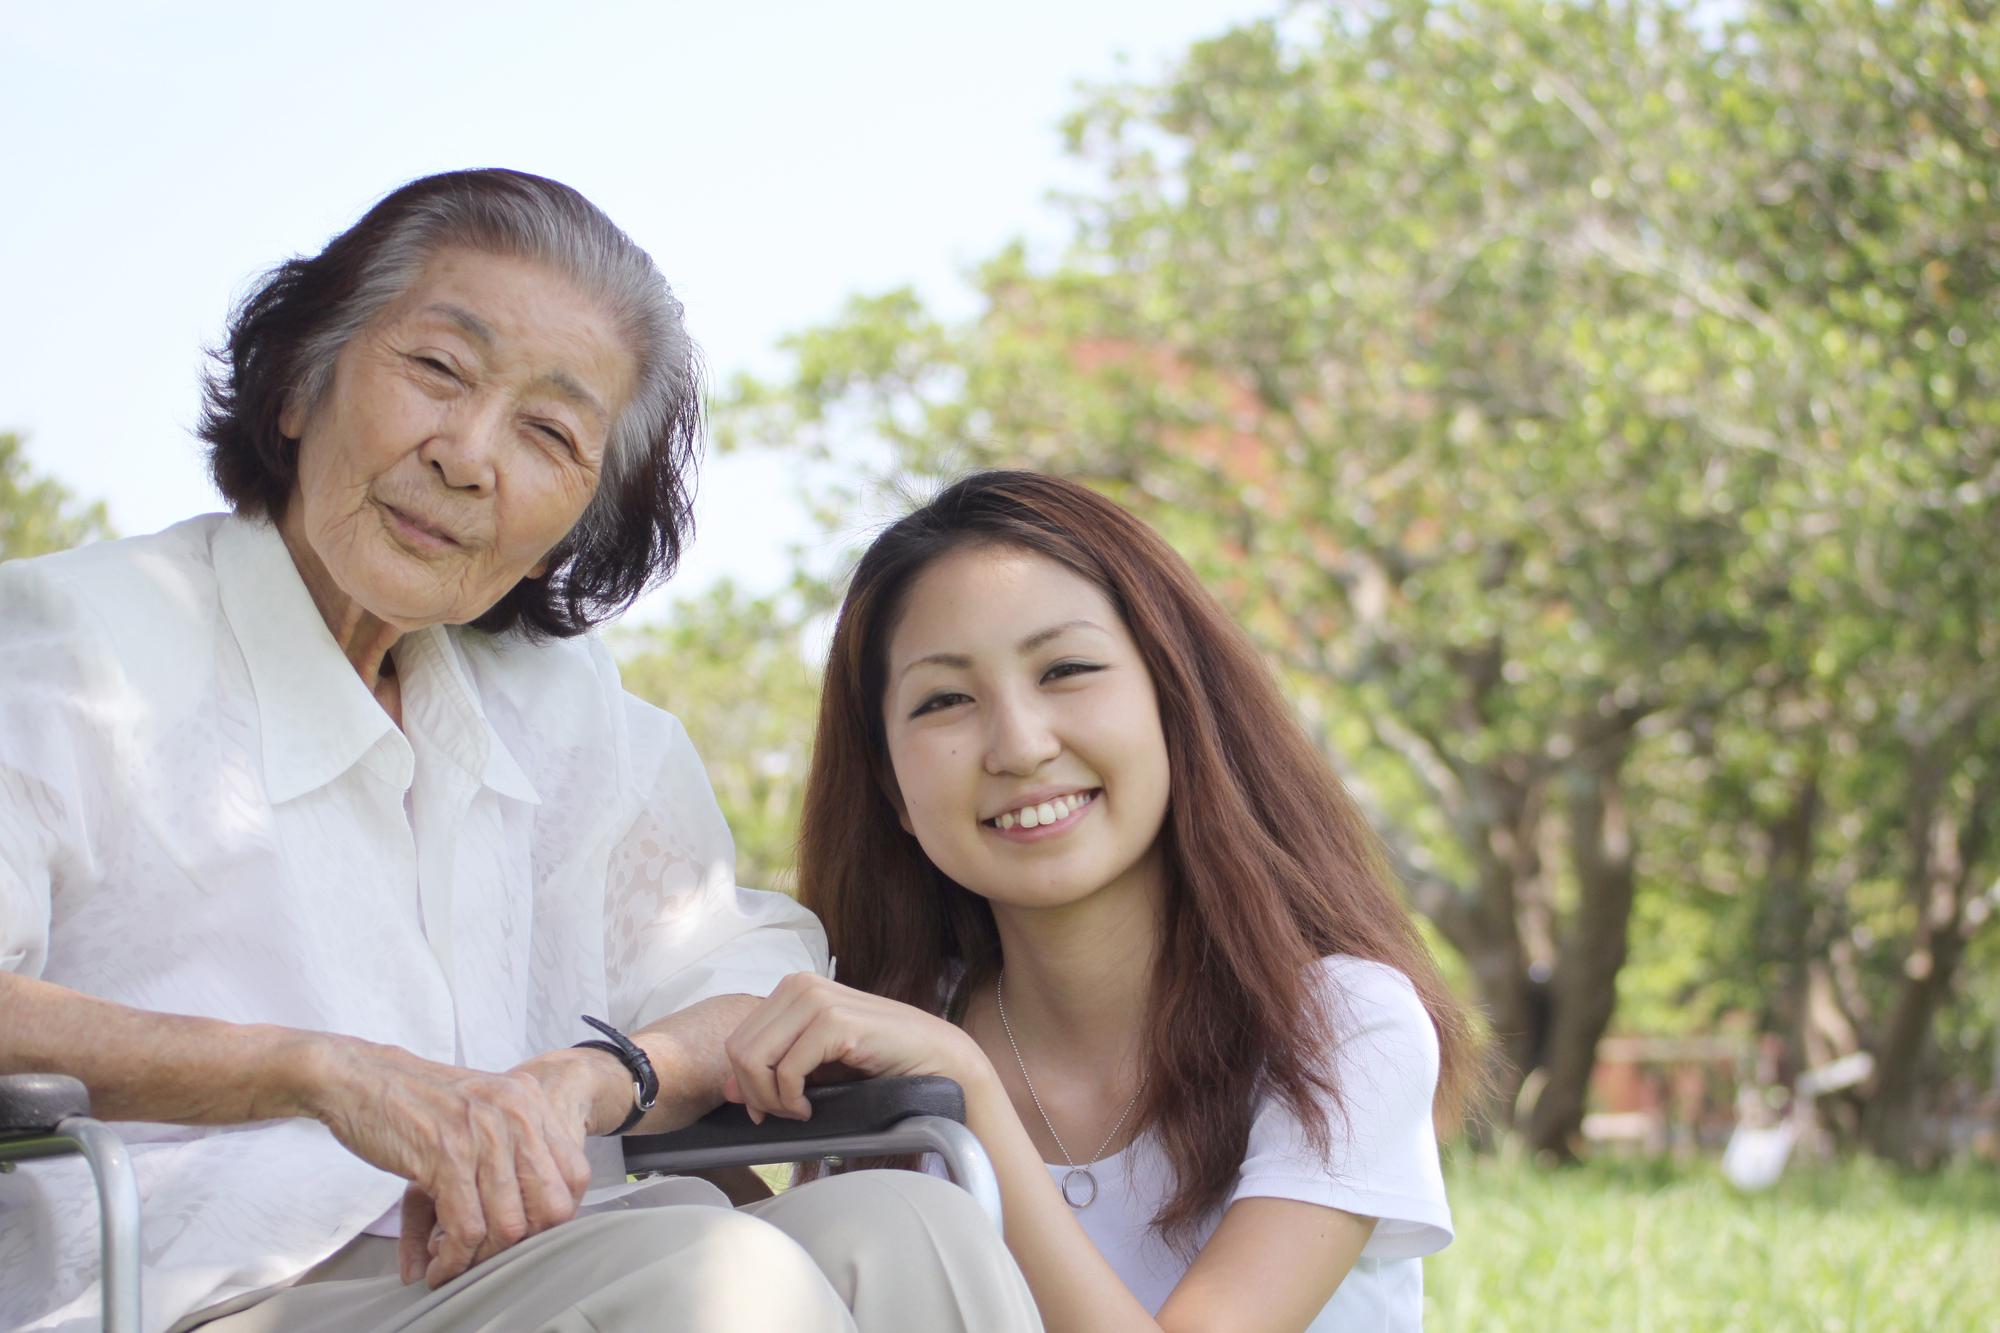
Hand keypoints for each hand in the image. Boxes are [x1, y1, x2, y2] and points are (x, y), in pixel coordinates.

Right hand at [301, 1037, 597, 1288]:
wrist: (359, 1077)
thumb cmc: (416, 1101)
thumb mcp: (481, 1110)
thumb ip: (512, 1147)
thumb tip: (532, 1211)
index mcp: (530, 1102)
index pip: (576, 1175)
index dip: (554, 1216)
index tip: (525, 1234)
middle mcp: (516, 1115)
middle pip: (551, 1205)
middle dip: (522, 1243)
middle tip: (490, 1254)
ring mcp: (484, 1135)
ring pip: (509, 1224)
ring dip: (481, 1258)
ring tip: (456, 1262)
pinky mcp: (447, 1157)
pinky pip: (466, 1228)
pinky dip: (454, 1258)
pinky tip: (439, 1265)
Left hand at [722, 972, 988, 1123]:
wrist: (937, 1058)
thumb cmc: (880, 1060)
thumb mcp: (816, 1064)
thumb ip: (772, 1069)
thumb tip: (726, 1089)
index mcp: (793, 988)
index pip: (736, 1038)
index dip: (743, 1082)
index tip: (766, 1109)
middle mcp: (800, 985)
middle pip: (737, 1050)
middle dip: (754, 1094)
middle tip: (785, 1114)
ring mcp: (816, 1000)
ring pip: (754, 1059)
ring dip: (770, 1099)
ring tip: (798, 1111)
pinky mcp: (834, 1022)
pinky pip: (786, 1071)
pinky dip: (791, 1100)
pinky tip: (811, 1108)